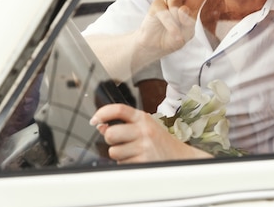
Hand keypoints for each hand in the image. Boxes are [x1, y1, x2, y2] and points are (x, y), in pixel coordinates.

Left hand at [90, 104, 210, 162]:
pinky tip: (138, 159)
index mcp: (143, 118)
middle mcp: (143, 130)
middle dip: (111, 140)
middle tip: (121, 141)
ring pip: (113, 151)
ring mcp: (144, 146)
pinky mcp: (143, 161)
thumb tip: (101, 125)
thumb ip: (123, 124)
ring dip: (119, 155)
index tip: (94, 120)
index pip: (118, 109)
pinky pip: (121, 164)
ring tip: (133, 152)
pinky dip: (126, 164)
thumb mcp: (144, 127)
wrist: (179, 156)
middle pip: (110, 133)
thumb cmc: (159, 141)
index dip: (102, 113)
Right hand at [133, 0, 225, 63]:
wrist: (155, 45)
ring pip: (177, 2)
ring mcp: (166, 0)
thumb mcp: (186, 32)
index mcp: (192, 3)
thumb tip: (182, 8)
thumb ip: (188, 21)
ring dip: (179, 19)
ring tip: (177, 30)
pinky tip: (173, 31)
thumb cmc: (173, 37)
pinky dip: (172, 25)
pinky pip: (167, 13)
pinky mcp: (156, 5)